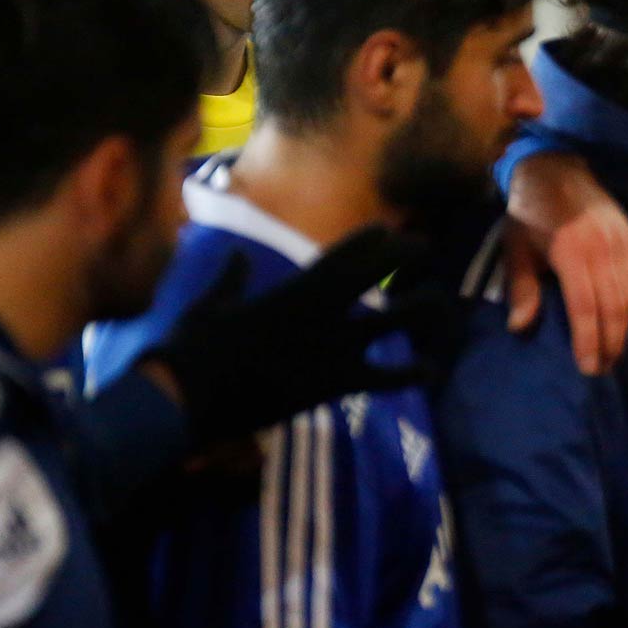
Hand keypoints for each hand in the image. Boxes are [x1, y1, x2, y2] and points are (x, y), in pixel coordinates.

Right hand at [148, 226, 447, 443]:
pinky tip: (433, 371)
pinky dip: (410, 374)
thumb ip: (231, 279)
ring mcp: (332, 347)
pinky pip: (384, 378)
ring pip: (393, 319)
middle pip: (373, 272)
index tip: (387, 231)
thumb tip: (239, 256)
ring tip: (442, 306)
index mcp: (292, 290)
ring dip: (422, 310)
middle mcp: (321, 311)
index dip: (369, 241)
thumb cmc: (189, 348)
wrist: (185, 397)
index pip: (340, 255)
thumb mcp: (209, 304)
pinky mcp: (334, 384)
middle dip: (402, 255)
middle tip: (423, 247)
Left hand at [504, 151, 627, 373]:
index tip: (588, 368)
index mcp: (571, 250)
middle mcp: (603, 248)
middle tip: (601, 368)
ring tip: (612, 350)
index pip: (586, 306)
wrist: (557, 167)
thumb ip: (522, 286)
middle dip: (610, 343)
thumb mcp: (516, 246)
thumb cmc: (530, 210)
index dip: (588, 340)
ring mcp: (623, 241)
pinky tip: (627, 317)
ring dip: (625, 327)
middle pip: (614, 306)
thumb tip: (520, 327)